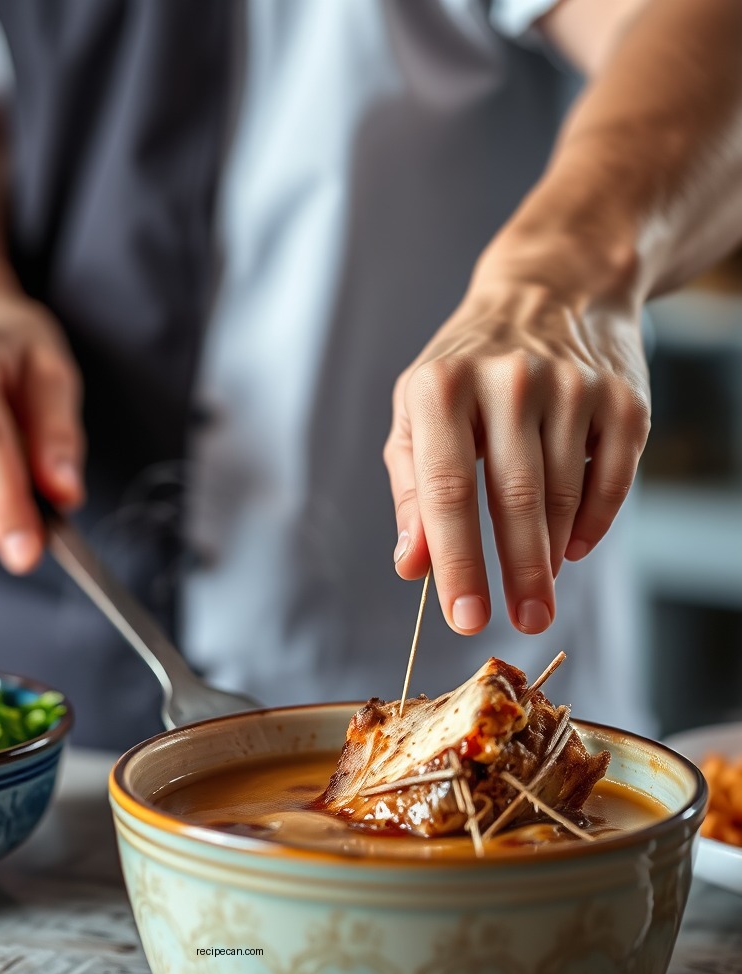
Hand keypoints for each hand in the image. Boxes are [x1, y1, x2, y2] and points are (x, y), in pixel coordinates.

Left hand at [384, 280, 649, 634]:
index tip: (464, 618)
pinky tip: (574, 547)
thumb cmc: (465, 369)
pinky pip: (613, 481)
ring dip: (552, 555)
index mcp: (441, 388)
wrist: (549, 290)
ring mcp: (571, 385)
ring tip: (538, 588)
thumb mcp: (418, 414)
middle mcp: (508, 380)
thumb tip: (413, 566)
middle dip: (518, 574)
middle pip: (514, 499)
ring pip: (564, 495)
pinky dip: (594, 524)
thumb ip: (411, 490)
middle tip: (522, 624)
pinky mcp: (621, 397)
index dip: (457, 561)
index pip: (446, 490)